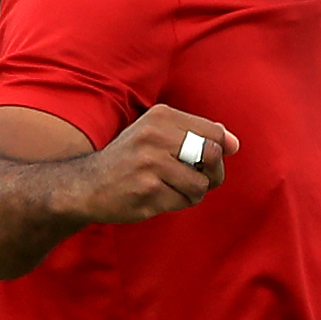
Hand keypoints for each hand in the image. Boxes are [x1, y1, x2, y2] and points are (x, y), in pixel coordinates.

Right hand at [66, 104, 241, 223]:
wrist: (86, 185)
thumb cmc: (131, 159)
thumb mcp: (157, 134)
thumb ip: (196, 134)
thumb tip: (234, 144)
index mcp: (160, 116)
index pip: (214, 132)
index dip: (220, 150)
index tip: (207, 160)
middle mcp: (154, 136)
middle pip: (212, 156)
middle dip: (213, 173)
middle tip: (198, 178)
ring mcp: (150, 164)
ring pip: (201, 184)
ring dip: (193, 192)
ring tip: (173, 188)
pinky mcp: (148, 191)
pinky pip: (183, 201)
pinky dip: (177, 203)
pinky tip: (158, 197)